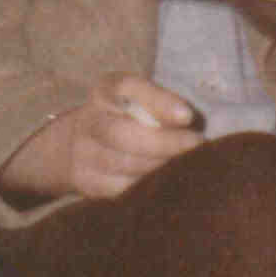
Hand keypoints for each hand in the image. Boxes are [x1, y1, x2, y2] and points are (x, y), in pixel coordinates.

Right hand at [0, 75, 201, 202]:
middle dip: (162, 142)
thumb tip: (189, 121)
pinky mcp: (88, 183)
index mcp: (106, 91)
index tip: (187, 116)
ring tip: (186, 163)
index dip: (158, 102)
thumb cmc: (127, 116)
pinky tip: (167, 181)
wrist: (79, 145)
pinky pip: (121, 188)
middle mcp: (89, 120)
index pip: (128, 88)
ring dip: (159, 166)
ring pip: (122, 164)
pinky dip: (148, 185)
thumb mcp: (140, 99)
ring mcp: (83, 154)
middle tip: (195, 144)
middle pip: (120, 133)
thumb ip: (161, 104)